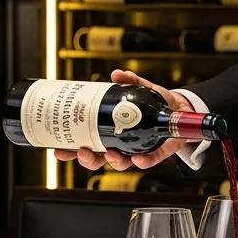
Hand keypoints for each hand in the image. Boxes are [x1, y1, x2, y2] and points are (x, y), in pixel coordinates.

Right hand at [54, 69, 195, 171]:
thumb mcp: (142, 89)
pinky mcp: (156, 153)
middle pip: (99, 159)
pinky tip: (137, 158)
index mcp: (111, 132)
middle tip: (81, 153)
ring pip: (120, 164)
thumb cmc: (155, 102)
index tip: (58, 150)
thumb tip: (117, 74)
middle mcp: (121, 145)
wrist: (178, 109)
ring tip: (110, 154)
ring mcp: (137, 150)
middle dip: (88, 160)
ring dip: (113, 161)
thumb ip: (131, 81)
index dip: (72, 150)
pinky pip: (148, 161)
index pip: (87, 144)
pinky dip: (142, 161)